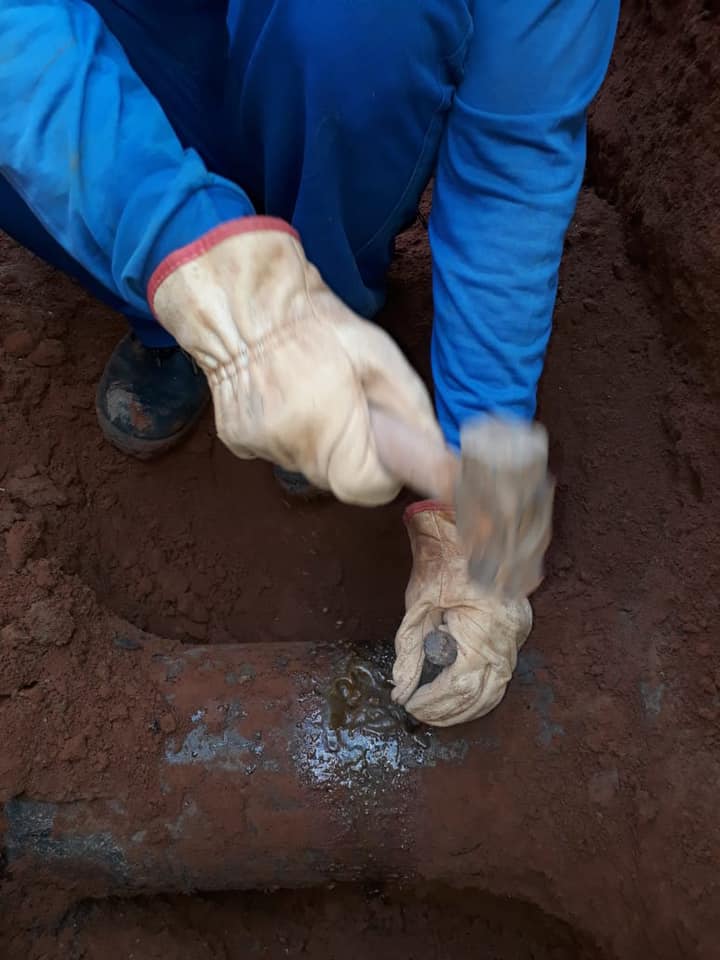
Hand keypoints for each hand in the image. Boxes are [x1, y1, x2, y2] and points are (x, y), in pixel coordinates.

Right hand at [149, 217, 441, 505]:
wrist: (246, 304)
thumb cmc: (318, 326)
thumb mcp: (382, 358)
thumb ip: (411, 411)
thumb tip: (435, 452)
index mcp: (330, 432)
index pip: (369, 489)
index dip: (384, 470)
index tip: (384, 442)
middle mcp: (292, 449)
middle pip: (338, 479)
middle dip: (353, 452)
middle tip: (350, 404)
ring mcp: (260, 447)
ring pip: (307, 465)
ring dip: (320, 440)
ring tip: (314, 392)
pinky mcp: (237, 441)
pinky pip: (277, 450)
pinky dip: (288, 432)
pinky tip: (286, 395)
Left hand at [392, 502, 531, 726]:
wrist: (467, 531)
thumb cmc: (440, 564)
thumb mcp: (417, 608)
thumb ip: (409, 653)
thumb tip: (402, 690)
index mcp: (483, 630)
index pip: (461, 686)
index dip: (435, 702)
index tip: (412, 706)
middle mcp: (508, 637)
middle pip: (484, 695)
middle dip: (451, 711)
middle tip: (422, 714)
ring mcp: (517, 634)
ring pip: (497, 687)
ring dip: (467, 704)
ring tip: (436, 709)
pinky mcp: (517, 629)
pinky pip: (502, 669)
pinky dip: (479, 686)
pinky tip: (457, 690)